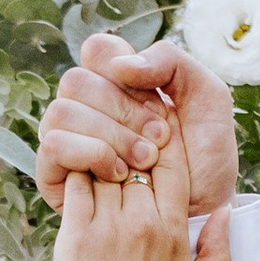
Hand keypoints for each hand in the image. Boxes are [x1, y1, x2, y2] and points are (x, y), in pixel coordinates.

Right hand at [36, 32, 238, 217]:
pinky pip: (53, 146)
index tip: (159, 103)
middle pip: (75, 81)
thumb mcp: (206, 96)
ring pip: (61, 112)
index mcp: (116, 82)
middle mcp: (86, 108)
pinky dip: (90, 154)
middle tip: (160, 140)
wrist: (206, 210)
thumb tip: (119, 66)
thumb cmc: (206, 156)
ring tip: (145, 162)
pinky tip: (120, 174)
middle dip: (123, 111)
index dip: (123, 71)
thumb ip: (170, 61)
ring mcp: (69, 141)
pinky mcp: (57, 176)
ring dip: (109, 135)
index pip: (96, 50)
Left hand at [49, 101, 226, 260]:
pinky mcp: (75, 238)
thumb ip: (219, 251)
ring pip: (104, 165)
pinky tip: (73, 165)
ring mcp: (108, 229)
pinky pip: (75, 185)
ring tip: (94, 136)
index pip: (174, 164)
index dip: (166, 136)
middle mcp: (143, 223)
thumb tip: (226, 212)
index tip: (157, 121)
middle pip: (137, 156)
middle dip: (129, 134)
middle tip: (119, 117)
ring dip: (100, 149)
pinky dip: (74, 170)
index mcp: (173, 231)